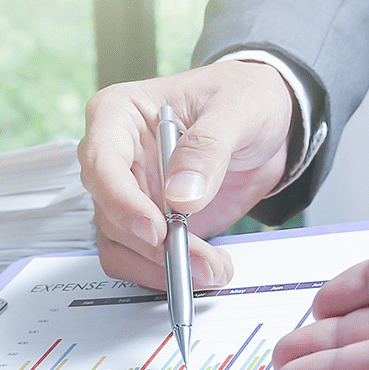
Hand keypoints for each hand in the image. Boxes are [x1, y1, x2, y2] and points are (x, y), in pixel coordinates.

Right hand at [78, 60, 292, 290]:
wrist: (266, 124)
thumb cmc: (243, 96)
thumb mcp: (237, 108)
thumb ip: (208, 147)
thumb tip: (180, 195)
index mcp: (120, 115)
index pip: (101, 162)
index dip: (122, 201)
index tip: (156, 229)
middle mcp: (117, 157)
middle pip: (108, 212)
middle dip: (152, 245)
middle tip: (199, 260)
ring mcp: (130, 194)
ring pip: (120, 245)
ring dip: (162, 267)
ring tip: (212, 267)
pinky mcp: (148, 223)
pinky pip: (140, 259)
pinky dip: (167, 273)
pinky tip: (205, 267)